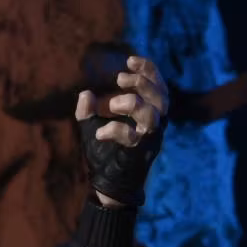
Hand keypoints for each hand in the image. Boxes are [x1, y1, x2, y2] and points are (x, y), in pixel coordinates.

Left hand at [75, 55, 168, 206]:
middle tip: (119, 79)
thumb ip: (87, 112)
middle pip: (161, 96)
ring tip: (111, 104)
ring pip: (153, 114)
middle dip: (141, 82)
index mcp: (149, 114)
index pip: (157, 86)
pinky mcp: (139, 154)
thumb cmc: (104, 155)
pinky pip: (133, 136)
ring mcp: (149, 140)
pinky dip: (116, 129)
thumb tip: (85, 93)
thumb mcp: (92, 128)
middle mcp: (154, 125)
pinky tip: (100, 133)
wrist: (107, 185)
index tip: (130, 60)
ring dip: (132, 103)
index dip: (148, 70)